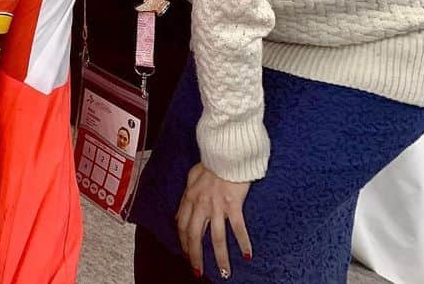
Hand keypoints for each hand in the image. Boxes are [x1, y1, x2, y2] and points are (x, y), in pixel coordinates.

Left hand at [175, 162, 252, 278]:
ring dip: (221, 257)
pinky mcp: (233, 204)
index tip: (186, 255)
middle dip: (196, 256)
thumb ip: (186, 197)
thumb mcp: (191, 177)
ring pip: (217, 237)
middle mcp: (201, 204)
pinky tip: (246, 255)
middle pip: (196, 236)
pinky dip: (243, 242)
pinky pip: (238, 228)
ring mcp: (217, 205)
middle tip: (199, 271)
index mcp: (190, 197)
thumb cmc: (211, 162)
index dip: (183, 242)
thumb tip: (178, 216)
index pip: (182, 225)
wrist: (226, 151)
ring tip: (225, 273)